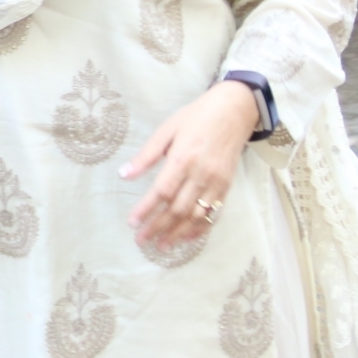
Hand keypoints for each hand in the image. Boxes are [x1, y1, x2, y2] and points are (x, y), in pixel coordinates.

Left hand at [122, 80, 257, 247]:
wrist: (234, 112)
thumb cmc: (195, 117)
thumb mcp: (166, 130)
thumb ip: (146, 155)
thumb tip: (124, 174)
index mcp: (183, 159)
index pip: (161, 192)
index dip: (146, 209)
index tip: (132, 223)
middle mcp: (201, 175)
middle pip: (178, 209)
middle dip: (158, 227)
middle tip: (141, 241)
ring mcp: (217, 182)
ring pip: (196, 215)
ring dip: (178, 233)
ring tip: (162, 246)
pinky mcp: (227, 186)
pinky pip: (214, 213)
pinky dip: (200, 228)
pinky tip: (187, 238)